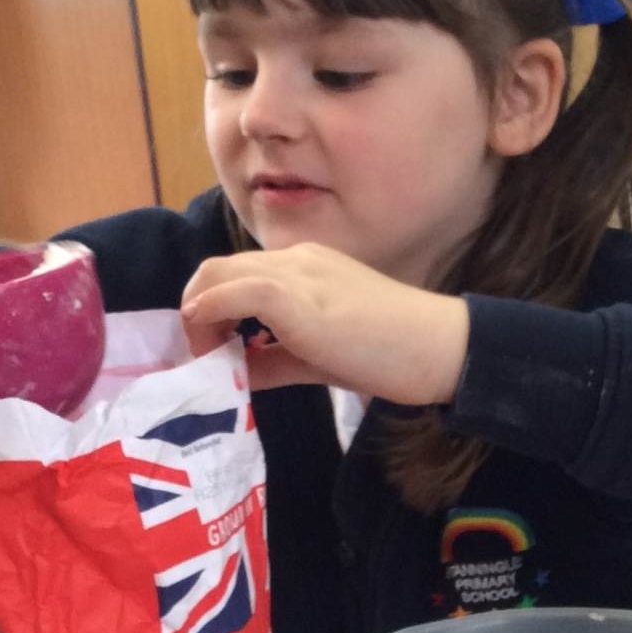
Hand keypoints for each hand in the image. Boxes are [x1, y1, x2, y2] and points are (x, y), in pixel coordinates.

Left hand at [180, 244, 468, 404]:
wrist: (435, 346)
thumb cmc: (390, 352)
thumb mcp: (319, 356)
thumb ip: (275, 359)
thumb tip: (233, 373)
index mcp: (306, 266)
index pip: (238, 274)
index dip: (212, 309)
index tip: (215, 350)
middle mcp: (296, 259)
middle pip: (218, 269)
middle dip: (196, 310)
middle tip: (203, 355)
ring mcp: (296, 273)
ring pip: (218, 274)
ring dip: (198, 315)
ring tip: (208, 357)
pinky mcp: (296, 296)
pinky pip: (234, 292)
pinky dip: (210, 316)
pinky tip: (217, 350)